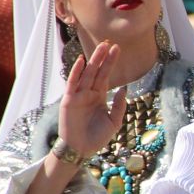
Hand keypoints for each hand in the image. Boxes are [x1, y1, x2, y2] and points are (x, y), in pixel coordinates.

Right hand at [56, 41, 126, 159]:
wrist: (81, 150)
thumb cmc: (96, 138)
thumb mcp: (114, 121)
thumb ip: (119, 105)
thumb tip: (124, 89)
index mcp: (99, 96)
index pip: (106, 76)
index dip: (111, 63)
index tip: (118, 50)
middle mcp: (88, 93)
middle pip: (97, 71)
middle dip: (103, 58)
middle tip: (111, 43)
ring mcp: (78, 95)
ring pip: (87, 74)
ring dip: (93, 60)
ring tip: (101, 47)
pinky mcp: (69, 101)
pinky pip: (72, 84)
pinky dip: (76, 72)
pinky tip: (81, 61)